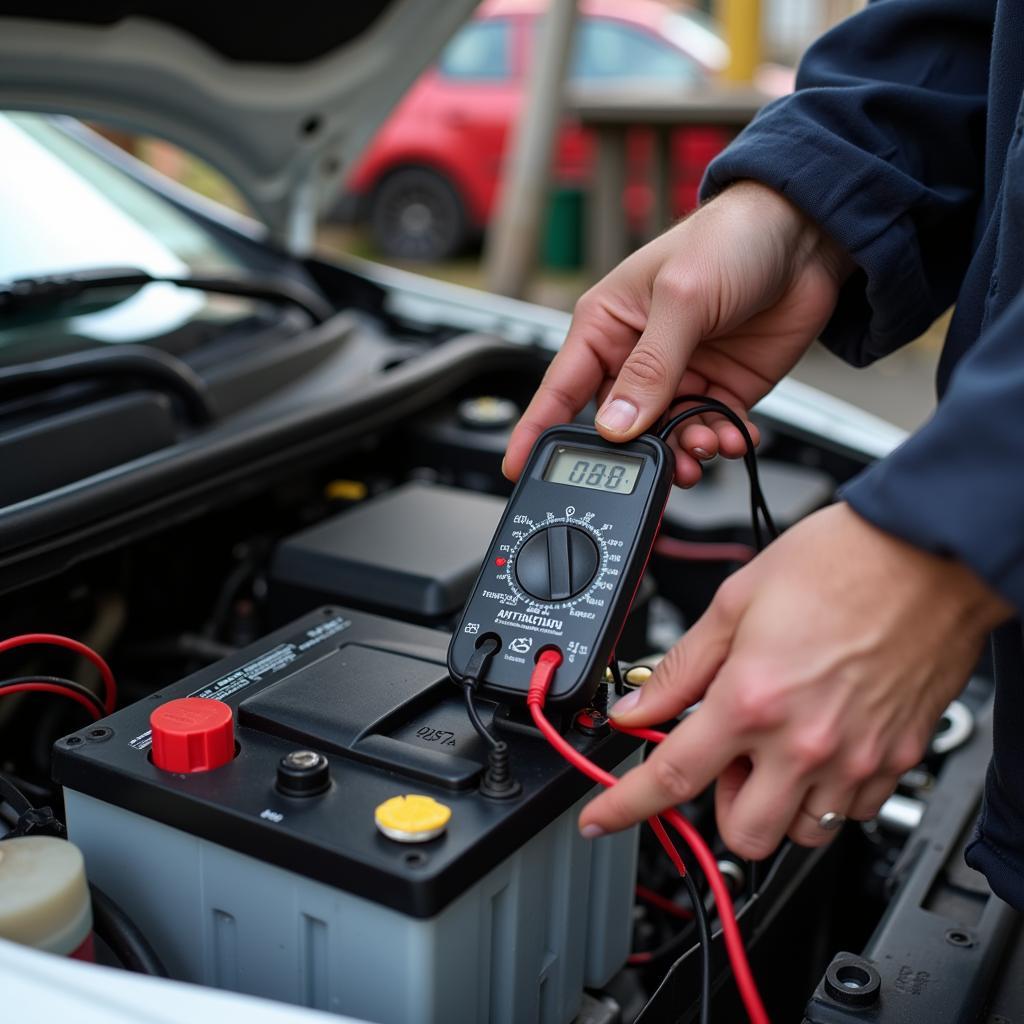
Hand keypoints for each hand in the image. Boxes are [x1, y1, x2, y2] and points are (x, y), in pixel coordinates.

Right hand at [505, 181, 853, 486]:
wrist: (807, 233)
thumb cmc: (732, 238)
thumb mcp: (682, 298)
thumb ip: (650, 366)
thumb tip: (617, 424)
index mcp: (607, 325)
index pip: (560, 388)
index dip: (536, 430)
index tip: (518, 468)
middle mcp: (637, 355)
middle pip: (615, 426)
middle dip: (631, 452)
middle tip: (651, 467)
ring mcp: (680, 376)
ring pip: (663, 438)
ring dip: (680, 453)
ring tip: (701, 448)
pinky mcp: (720, 389)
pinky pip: (708, 433)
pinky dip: (719, 443)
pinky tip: (731, 435)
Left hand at [579, 503, 1011, 856]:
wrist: (926, 553)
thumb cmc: (839, 563)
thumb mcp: (734, 602)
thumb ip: (680, 666)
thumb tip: (638, 704)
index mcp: (752, 699)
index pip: (672, 777)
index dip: (625, 807)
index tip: (602, 819)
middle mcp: (805, 742)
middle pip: (744, 833)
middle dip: (718, 804)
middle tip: (724, 753)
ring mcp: (857, 757)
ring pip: (801, 832)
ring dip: (775, 801)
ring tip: (776, 743)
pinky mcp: (898, 758)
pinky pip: (852, 810)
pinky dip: (826, 791)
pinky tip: (820, 739)